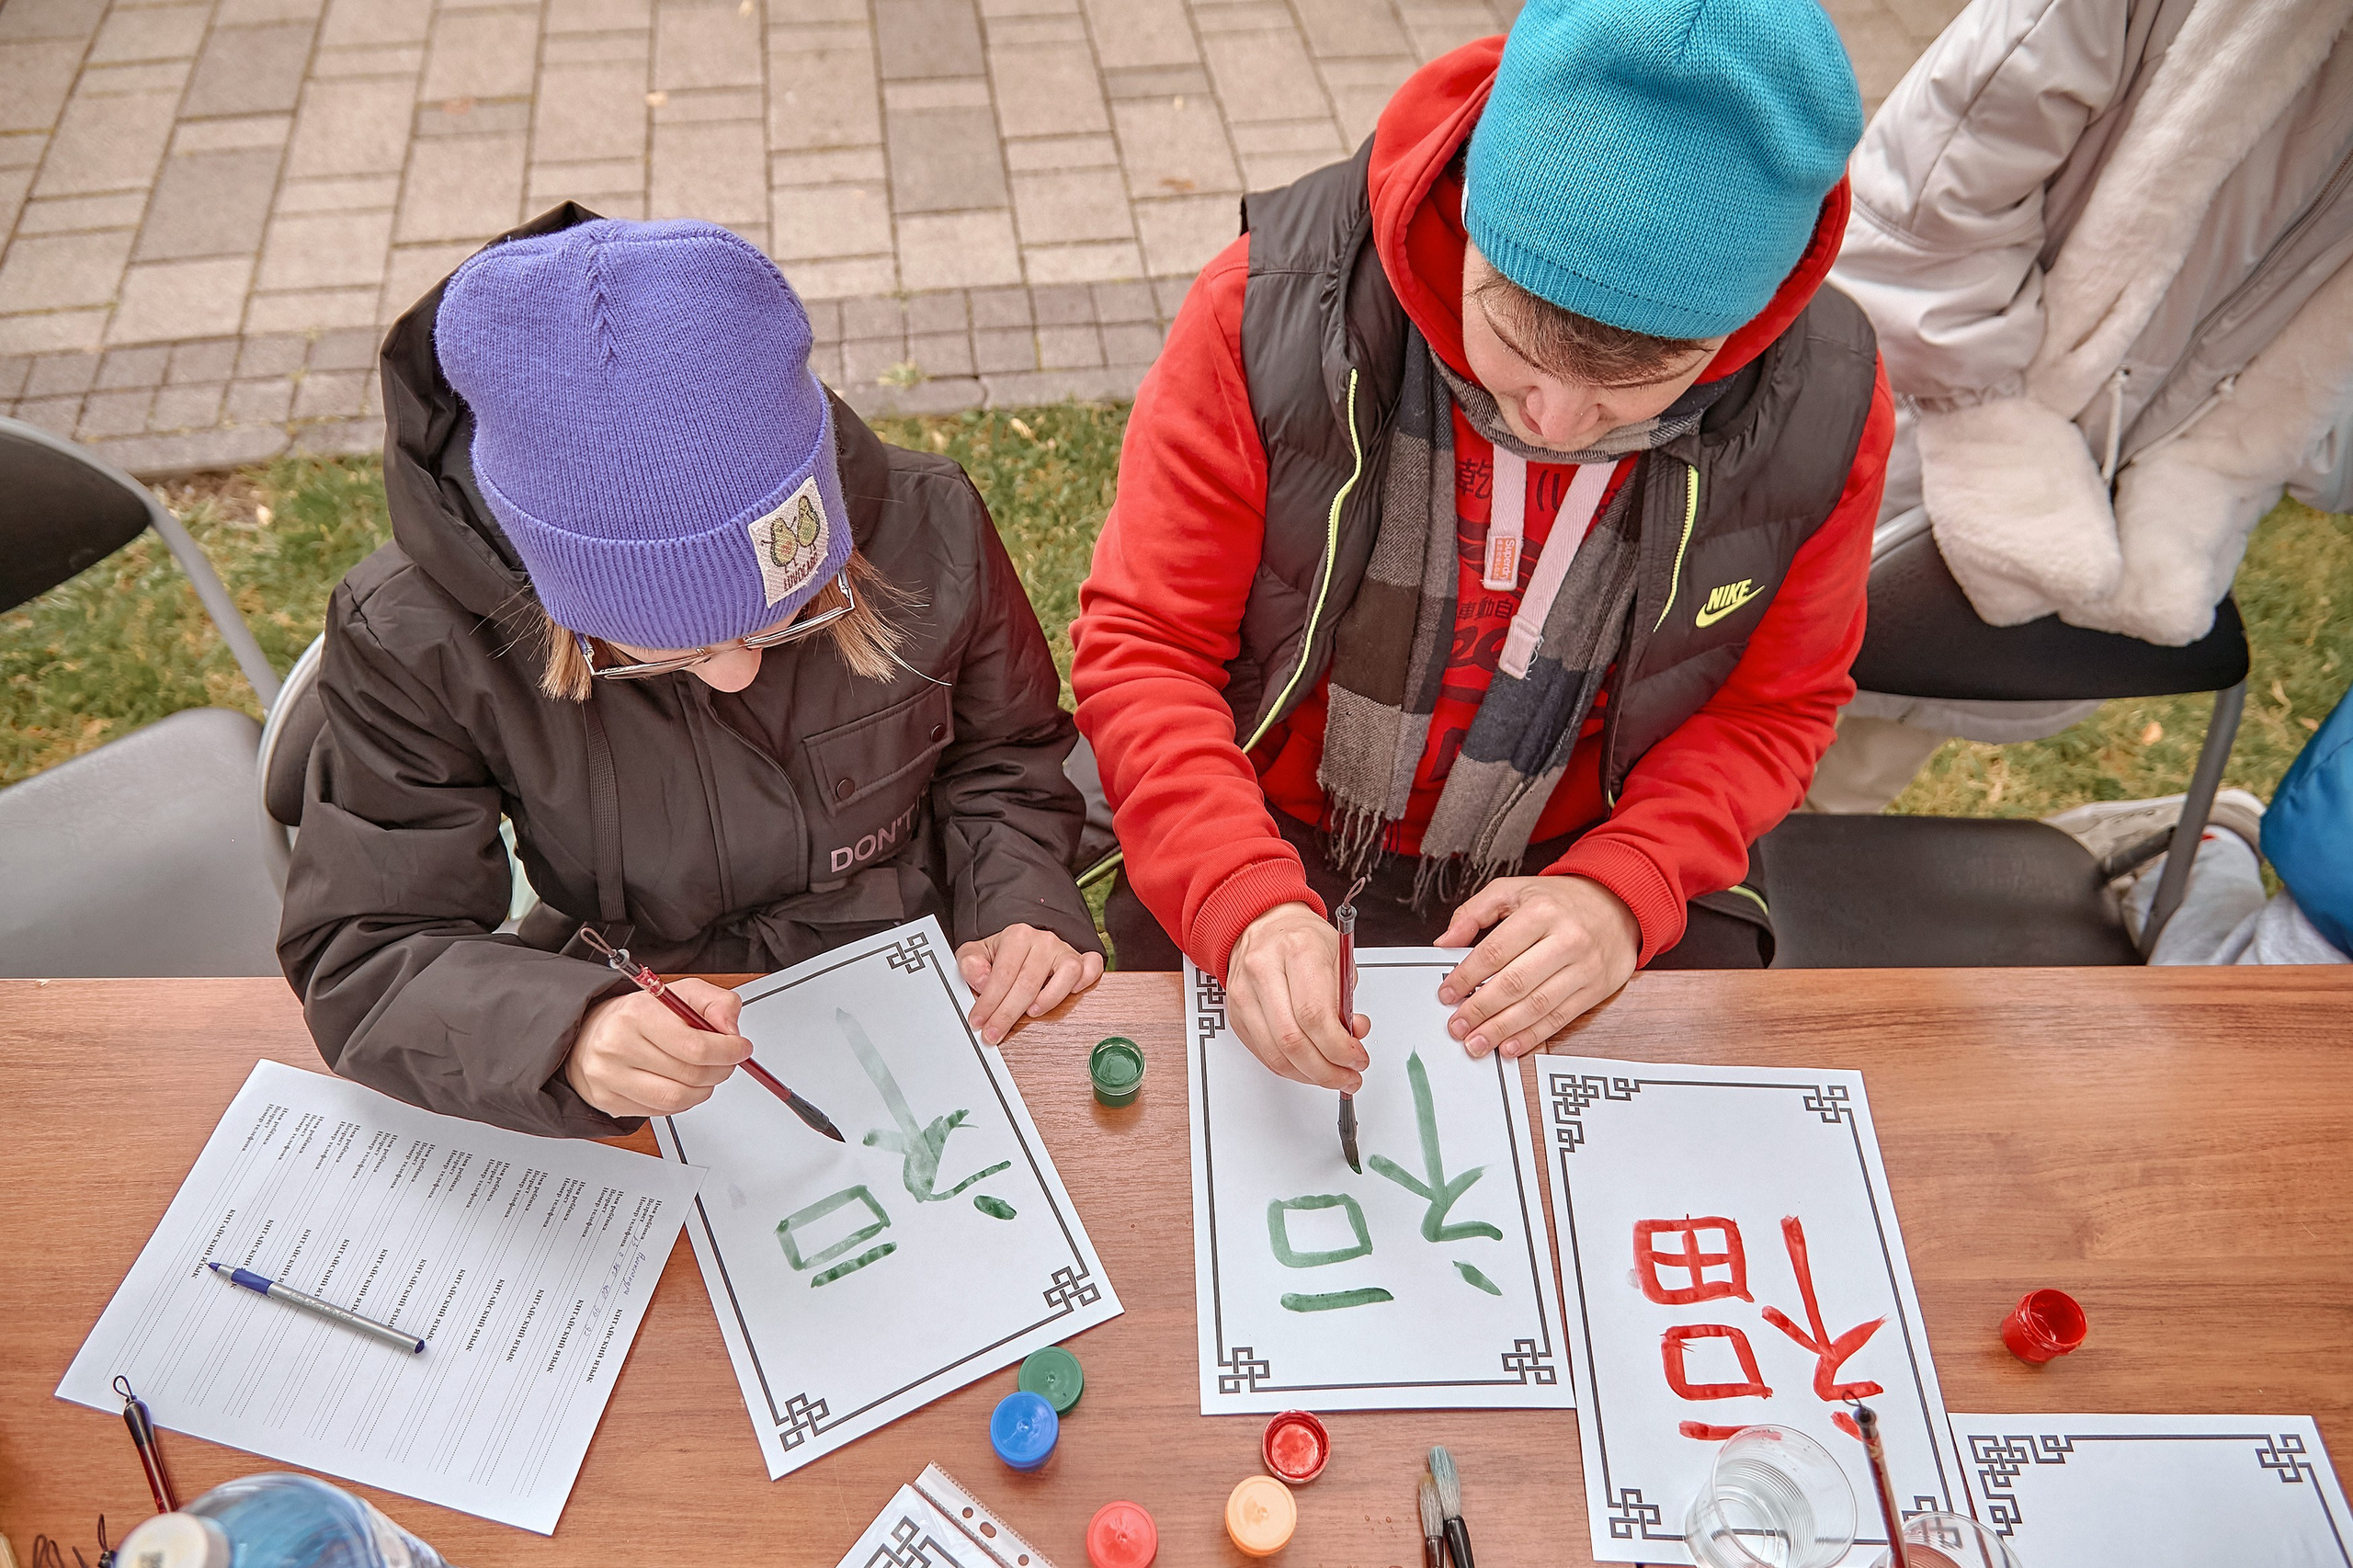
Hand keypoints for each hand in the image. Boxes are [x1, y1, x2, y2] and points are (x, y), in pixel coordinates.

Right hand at [563, 980, 752, 1117]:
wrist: (589, 1033)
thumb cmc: (638, 1014)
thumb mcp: (680, 993)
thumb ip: (715, 1002)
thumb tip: (730, 1028)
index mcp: (637, 1014)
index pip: (695, 1046)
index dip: (728, 1051)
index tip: (741, 1048)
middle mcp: (618, 1046)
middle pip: (691, 1075)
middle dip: (721, 1070)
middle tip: (727, 1062)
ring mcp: (610, 1077)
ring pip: (678, 1100)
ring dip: (704, 1090)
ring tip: (705, 1074)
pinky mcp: (609, 1101)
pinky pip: (661, 1112)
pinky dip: (682, 1102)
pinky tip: (680, 1084)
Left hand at [957, 923, 1105, 1043]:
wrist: (1023, 944)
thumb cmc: (1001, 954)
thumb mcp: (976, 953)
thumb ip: (971, 964)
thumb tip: (981, 981)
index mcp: (1017, 936)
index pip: (1003, 974)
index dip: (989, 1002)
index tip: (979, 1021)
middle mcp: (1043, 941)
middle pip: (1029, 982)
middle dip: (1008, 1013)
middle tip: (994, 1032)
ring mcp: (1064, 951)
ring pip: (1066, 974)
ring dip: (1049, 998)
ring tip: (1030, 1014)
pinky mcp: (1080, 960)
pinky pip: (1091, 967)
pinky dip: (1086, 980)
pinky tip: (1071, 993)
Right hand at [1222, 902, 1369, 1090]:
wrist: (1263, 925)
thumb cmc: (1302, 938)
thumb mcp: (1338, 958)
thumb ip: (1346, 1001)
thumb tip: (1353, 1037)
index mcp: (1296, 950)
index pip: (1315, 1015)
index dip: (1339, 1048)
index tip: (1357, 1059)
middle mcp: (1264, 969)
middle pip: (1293, 1040)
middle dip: (1326, 1070)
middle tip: (1348, 1076)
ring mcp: (1244, 993)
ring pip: (1275, 1054)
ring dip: (1309, 1075)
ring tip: (1332, 1076)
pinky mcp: (1235, 1013)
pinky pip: (1263, 1054)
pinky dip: (1290, 1068)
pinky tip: (1308, 1068)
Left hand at [1434, 875, 1638, 1057]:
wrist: (1618, 903)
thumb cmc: (1561, 900)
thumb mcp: (1515, 890)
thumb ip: (1475, 912)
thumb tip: (1445, 941)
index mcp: (1542, 911)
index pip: (1495, 950)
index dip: (1466, 976)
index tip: (1447, 993)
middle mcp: (1567, 939)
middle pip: (1515, 982)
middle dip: (1480, 1009)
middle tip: (1457, 1026)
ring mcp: (1585, 967)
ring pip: (1537, 1005)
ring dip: (1502, 1029)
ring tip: (1477, 1042)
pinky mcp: (1596, 988)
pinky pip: (1560, 1018)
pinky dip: (1533, 1036)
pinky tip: (1511, 1045)